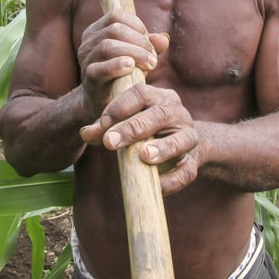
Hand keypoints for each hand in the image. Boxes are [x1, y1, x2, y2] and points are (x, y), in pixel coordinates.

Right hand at [76, 10, 167, 119]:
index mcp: (97, 31)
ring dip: (134, 53)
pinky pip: (100, 68)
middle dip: (139, 41)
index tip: (149, 41)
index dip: (136, 24)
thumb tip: (164, 38)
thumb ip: (150, 45)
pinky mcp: (88, 77)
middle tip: (153, 57)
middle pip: (114, 29)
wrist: (108, 104)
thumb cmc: (124, 75)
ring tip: (149, 64)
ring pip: (108, 46)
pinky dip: (117, 65)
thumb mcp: (138, 56)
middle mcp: (88, 42)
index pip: (116, 15)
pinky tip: (131, 67)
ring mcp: (86, 59)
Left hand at [80, 82, 201, 195]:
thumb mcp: (126, 123)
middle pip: (158, 115)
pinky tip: (158, 185)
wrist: (183, 143)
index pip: (141, 92)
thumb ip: (104, 127)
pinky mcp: (193, 160)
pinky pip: (187, 170)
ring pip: (181, 139)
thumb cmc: (147, 129)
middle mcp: (177, 112)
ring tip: (145, 156)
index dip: (120, 106)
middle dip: (133, 128)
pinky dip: (173, 179)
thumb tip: (84, 133)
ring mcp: (189, 135)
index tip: (103, 122)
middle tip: (110, 142)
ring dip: (163, 148)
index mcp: (158, 97)